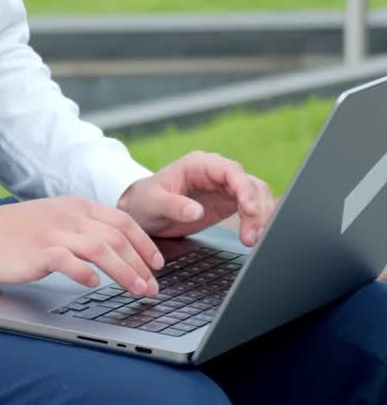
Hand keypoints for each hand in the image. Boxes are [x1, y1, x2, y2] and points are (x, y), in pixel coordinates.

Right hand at [0, 196, 164, 295]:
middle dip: (141, 263)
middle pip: (117, 236)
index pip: (122, 220)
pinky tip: (94, 285)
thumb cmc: (16, 232)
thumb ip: (83, 228)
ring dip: (125, 272)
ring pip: (101, 249)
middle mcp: (69, 216)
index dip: (144, 243)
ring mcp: (54, 232)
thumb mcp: (55, 219)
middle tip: (153, 286)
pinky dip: (86, 273)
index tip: (158, 263)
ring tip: (138, 290)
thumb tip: (115, 249)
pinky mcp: (39, 251)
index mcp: (77, 206)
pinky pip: (69, 261)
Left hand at [117, 151, 275, 248]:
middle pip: (249, 183)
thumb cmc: (145, 200)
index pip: (231, 171)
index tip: (249, 210)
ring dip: (261, 216)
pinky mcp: (227, 202)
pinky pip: (251, 207)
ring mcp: (224, 187)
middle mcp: (215, 173)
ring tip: (253, 239)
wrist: (142, 210)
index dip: (244, 189)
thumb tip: (196, 211)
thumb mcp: (154, 203)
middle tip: (253, 235)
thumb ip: (174, 206)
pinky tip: (254, 236)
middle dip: (257, 208)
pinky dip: (257, 221)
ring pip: (256, 194)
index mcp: (198, 165)